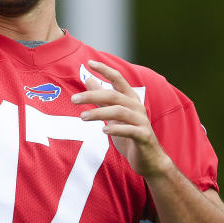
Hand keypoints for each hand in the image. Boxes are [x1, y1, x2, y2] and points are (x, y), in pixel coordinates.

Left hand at [71, 60, 170, 177]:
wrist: (149, 159)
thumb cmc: (129, 134)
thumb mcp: (113, 114)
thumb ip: (102, 97)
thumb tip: (88, 79)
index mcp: (130, 98)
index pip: (118, 79)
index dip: (105, 70)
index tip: (89, 63)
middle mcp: (137, 106)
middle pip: (113, 95)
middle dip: (92, 95)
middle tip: (74, 99)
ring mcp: (142, 121)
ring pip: (120, 112)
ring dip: (99, 113)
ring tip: (82, 117)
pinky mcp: (144, 136)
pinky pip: (130, 130)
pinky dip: (117, 129)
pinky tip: (104, 130)